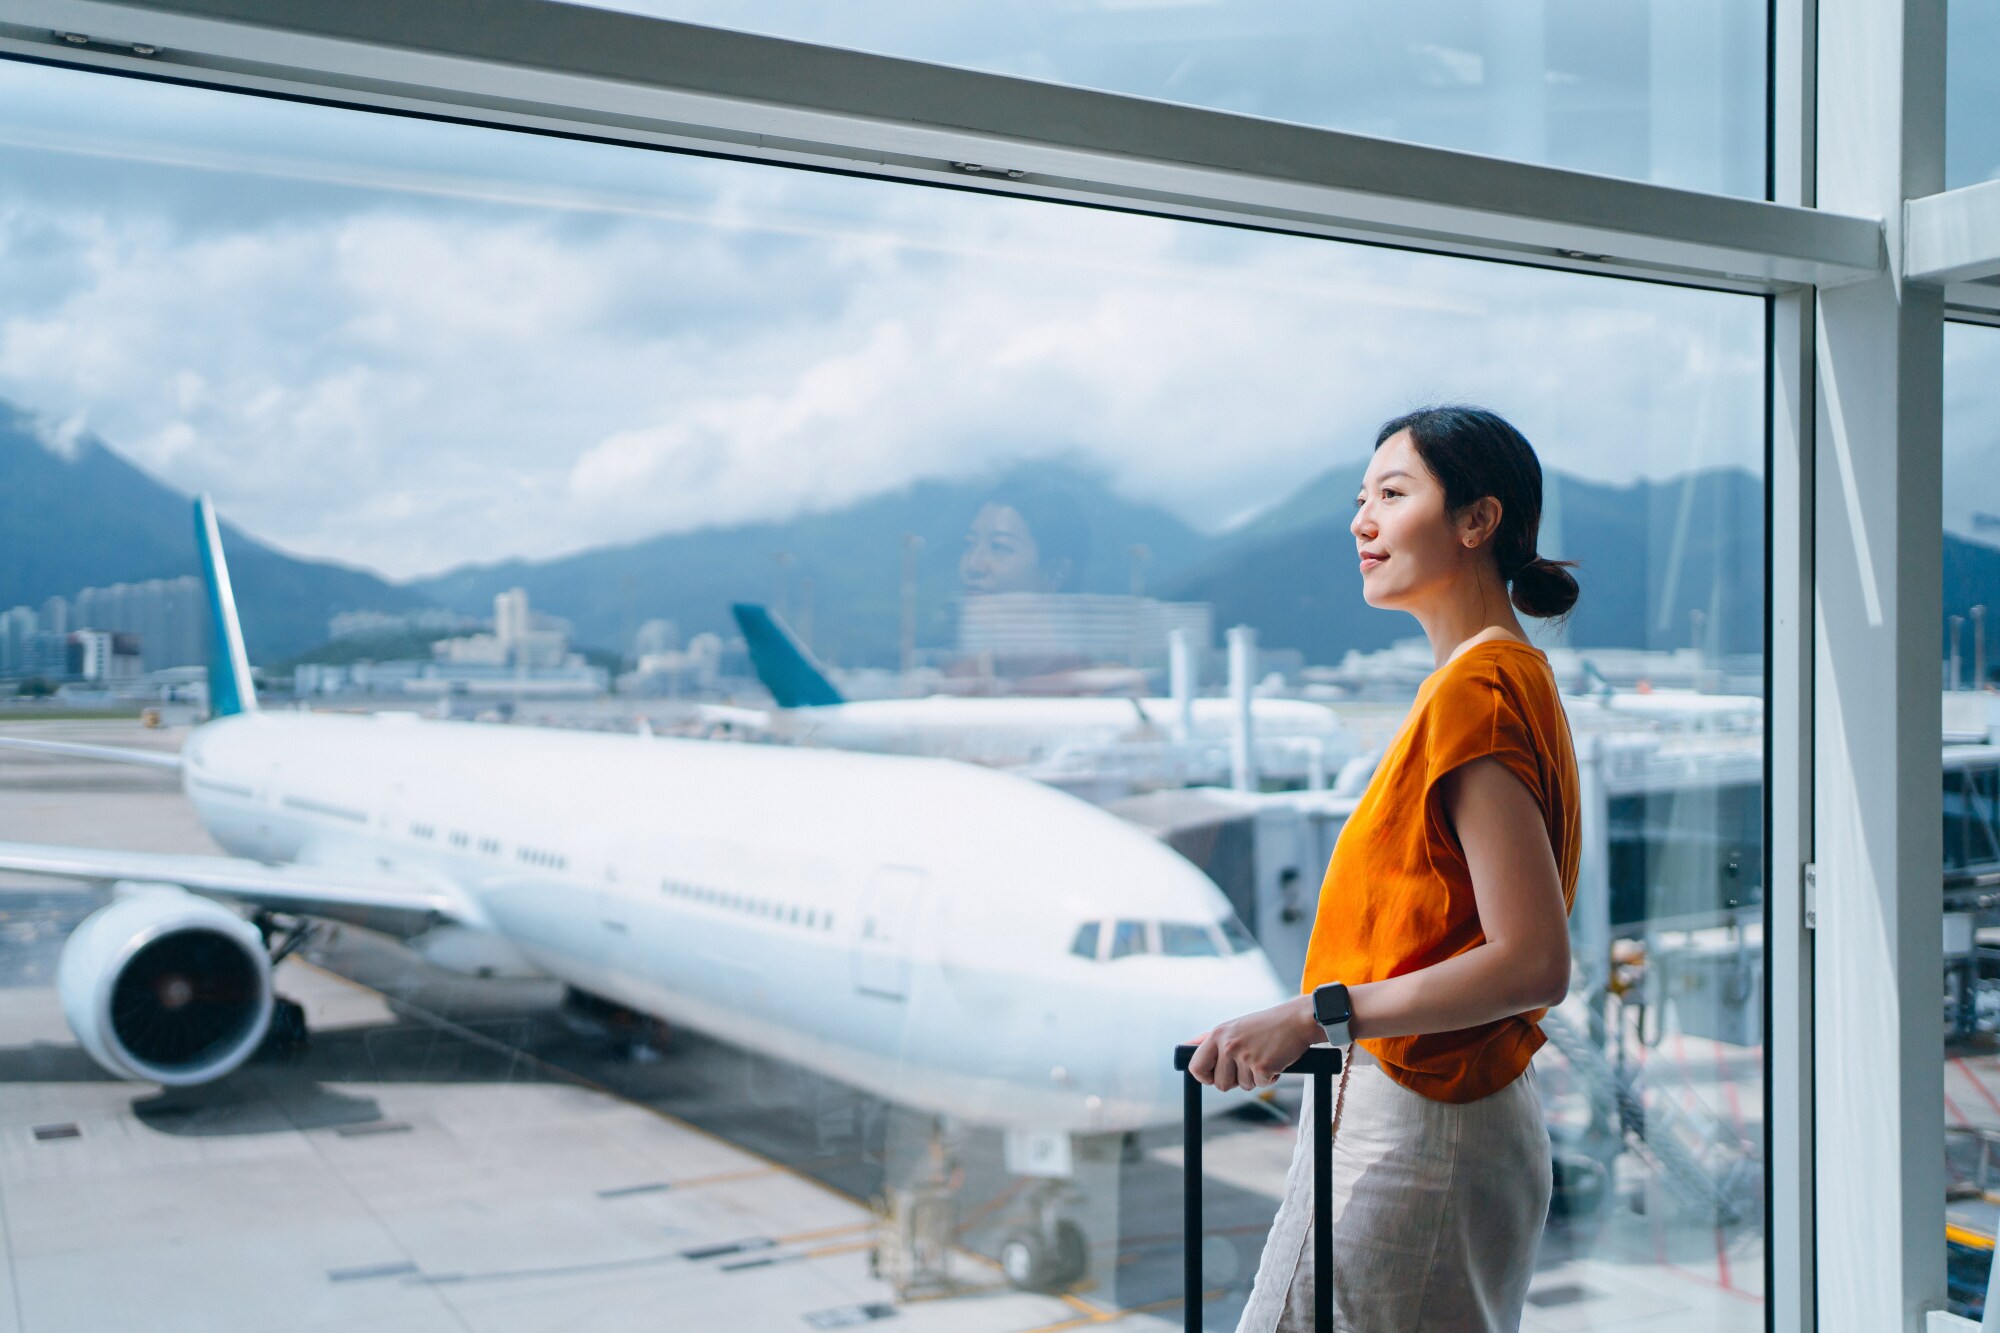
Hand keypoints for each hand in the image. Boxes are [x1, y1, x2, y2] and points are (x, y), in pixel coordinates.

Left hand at [1186, 996, 1318, 1091]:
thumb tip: (1186, 1047)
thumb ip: (1212, 1039)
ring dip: (1255, 1078)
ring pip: (1243, 1086)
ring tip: (1264, 1056)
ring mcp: (1244, 1056)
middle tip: (1249, 1064)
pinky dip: (1270, 1078)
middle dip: (1235, 1080)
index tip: (1215, 1077)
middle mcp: (1228, 1045)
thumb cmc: (1267, 1025)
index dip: (1205, 1077)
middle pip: (1220, 1084)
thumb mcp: (1235, 1027)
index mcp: (1218, 1034)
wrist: (1297, 1020)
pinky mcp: (1262, 1067)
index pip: (1196, 1066)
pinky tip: (1275, 1060)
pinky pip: (1261, 1085)